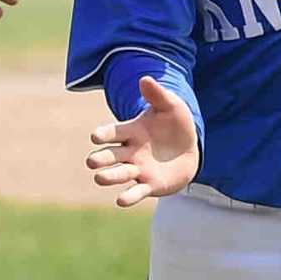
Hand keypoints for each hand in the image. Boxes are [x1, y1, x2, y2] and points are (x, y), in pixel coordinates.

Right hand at [86, 76, 198, 207]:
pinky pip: (136, 192)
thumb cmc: (176, 125)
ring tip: (99, 178)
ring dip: (110, 176)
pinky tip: (120, 200)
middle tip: (91, 162)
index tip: (95, 136)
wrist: (189, 150)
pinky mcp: (149, 185)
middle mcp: (130, 151)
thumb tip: (145, 79)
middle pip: (111, 155)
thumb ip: (158, 95)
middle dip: (101, 158)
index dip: (104, 134)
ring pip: (120, 174)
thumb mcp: (171, 107)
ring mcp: (138, 169)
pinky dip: (128, 196)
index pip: (113, 132)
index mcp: (131, 131)